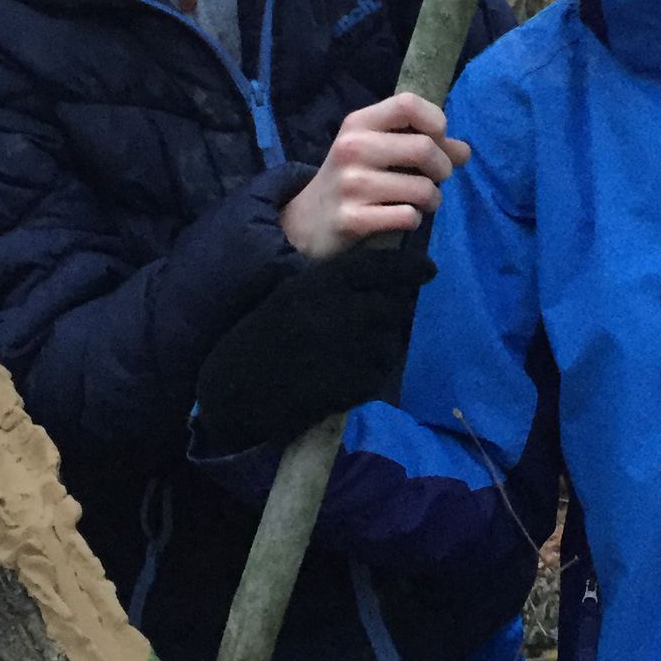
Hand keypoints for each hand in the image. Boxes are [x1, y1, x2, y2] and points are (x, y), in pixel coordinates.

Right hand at [196, 236, 436, 454]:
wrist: (232, 393)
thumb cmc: (258, 340)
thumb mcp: (290, 297)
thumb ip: (331, 286)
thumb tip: (382, 281)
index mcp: (317, 284)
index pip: (378, 267)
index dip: (408, 267)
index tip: (428, 269)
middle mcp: (337, 312)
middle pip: (390, 306)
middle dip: (387, 312)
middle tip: (370, 324)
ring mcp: (347, 350)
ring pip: (389, 340)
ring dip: (380, 344)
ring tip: (350, 353)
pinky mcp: (351, 385)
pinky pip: (379, 372)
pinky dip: (370, 372)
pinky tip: (345, 375)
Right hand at [280, 93, 469, 258]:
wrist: (306, 221)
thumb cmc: (351, 178)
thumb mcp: (376, 150)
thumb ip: (420, 143)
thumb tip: (464, 150)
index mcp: (359, 124)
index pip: (408, 104)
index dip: (436, 121)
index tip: (438, 139)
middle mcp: (353, 148)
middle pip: (425, 148)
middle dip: (443, 169)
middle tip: (435, 179)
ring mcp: (351, 184)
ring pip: (423, 189)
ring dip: (432, 200)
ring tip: (419, 202)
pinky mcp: (352, 219)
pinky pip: (408, 217)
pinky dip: (414, 220)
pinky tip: (400, 218)